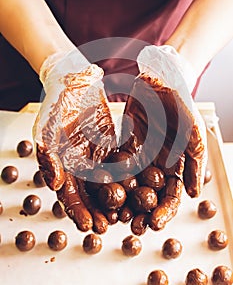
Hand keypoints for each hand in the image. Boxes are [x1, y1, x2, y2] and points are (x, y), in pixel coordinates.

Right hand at [34, 49, 116, 230]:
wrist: (74, 81)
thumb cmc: (57, 103)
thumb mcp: (47, 128)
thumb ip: (49, 157)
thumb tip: (55, 185)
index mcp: (62, 165)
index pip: (69, 195)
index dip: (77, 211)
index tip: (89, 226)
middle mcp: (79, 165)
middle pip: (89, 195)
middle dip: (99, 212)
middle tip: (111, 227)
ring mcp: (96, 157)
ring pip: (108, 183)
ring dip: (117, 200)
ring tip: (129, 213)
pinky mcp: (112, 147)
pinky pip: (122, 165)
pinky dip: (130, 177)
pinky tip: (141, 188)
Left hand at [118, 45, 206, 230]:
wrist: (160, 81)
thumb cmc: (181, 107)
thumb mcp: (194, 135)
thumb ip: (195, 164)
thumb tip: (194, 196)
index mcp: (176, 166)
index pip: (171, 196)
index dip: (164, 212)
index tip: (153, 225)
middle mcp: (157, 165)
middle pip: (149, 195)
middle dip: (141, 212)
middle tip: (131, 227)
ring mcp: (140, 156)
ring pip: (130, 184)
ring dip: (124, 201)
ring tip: (114, 215)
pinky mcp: (124, 145)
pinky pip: (116, 165)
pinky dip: (110, 178)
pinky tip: (101, 190)